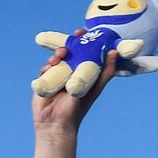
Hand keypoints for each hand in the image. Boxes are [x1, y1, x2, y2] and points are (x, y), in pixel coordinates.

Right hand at [31, 36, 117, 157]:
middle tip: (72, 39)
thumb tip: (114, 52)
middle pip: (67, 52)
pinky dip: (47, 66)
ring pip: (55, 59)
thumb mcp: (95, 88)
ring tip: (61, 56)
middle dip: (68, 44)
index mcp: (80, 72)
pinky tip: (50, 67)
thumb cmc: (78, 108)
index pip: (82, 52)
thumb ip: (106, 72)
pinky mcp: (43, 82)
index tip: (83, 33)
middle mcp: (68, 72)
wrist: (58, 124)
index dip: (82, 41)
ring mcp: (55, 76)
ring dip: (57, 55)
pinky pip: (44, 70)